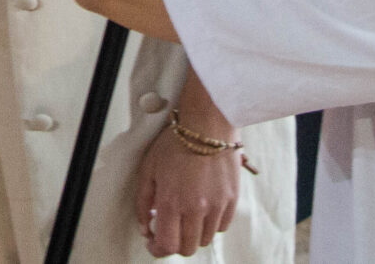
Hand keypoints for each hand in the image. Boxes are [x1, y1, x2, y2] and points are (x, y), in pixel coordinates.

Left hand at [137, 122, 241, 257]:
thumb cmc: (176, 142)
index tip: (154, 244)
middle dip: (176, 243)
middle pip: (187, 248)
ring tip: (187, 215)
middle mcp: (195, 209)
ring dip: (193, 234)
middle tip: (171, 229)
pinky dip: (211, 224)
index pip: (167, 245)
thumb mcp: (149, 169)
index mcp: (172, 202)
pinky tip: (203, 209)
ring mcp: (216, 206)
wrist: (207, 123)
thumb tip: (145, 227)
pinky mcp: (231, 200)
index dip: (158, 250)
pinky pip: (221, 226)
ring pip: (205, 239)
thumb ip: (143, 202)